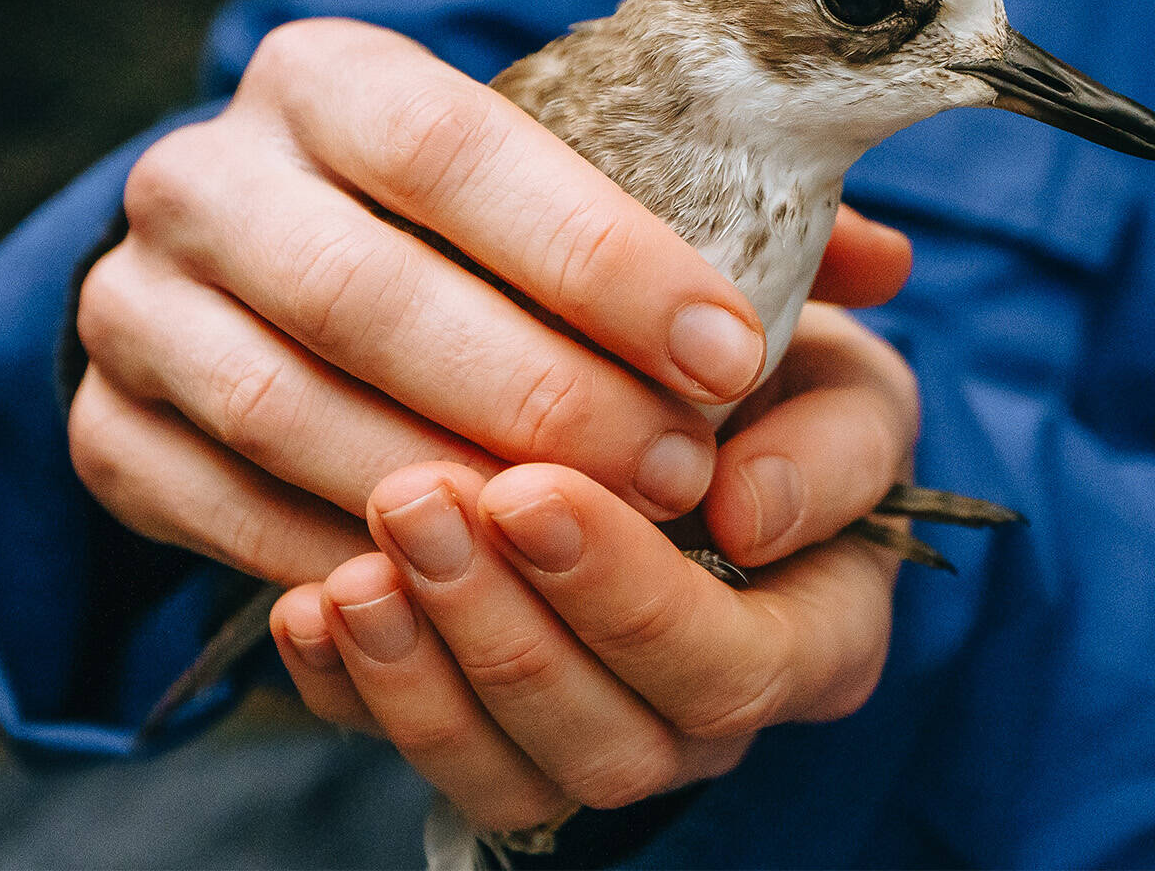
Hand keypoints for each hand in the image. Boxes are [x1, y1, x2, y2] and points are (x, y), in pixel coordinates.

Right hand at [67, 17, 911, 585]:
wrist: (260, 266)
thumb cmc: (464, 232)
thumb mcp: (584, 185)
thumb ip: (723, 210)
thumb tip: (882, 262)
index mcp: (326, 79)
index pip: (457, 148)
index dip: (595, 255)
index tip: (723, 349)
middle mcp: (205, 173)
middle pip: (366, 290)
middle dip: (541, 394)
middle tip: (679, 468)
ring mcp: (135, 301)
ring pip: (286, 408)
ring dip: (451, 485)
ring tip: (593, 532)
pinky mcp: (104, 422)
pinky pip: (214, 508)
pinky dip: (346, 551)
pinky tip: (467, 574)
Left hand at [268, 304, 918, 830]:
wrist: (695, 391)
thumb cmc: (778, 382)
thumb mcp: (846, 383)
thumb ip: (836, 439)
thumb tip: (751, 512)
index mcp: (817, 640)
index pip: (731, 668)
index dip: (628, 597)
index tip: (531, 489)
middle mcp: (709, 715)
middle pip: (614, 742)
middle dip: (505, 629)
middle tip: (419, 501)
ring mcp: (598, 732)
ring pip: (513, 772)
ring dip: (424, 671)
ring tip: (358, 563)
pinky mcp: (494, 726)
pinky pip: (422, 752)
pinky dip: (356, 692)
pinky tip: (308, 605)